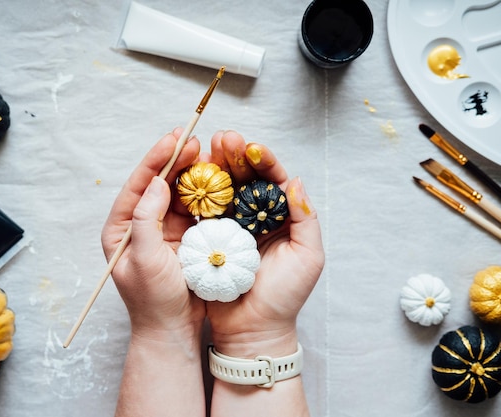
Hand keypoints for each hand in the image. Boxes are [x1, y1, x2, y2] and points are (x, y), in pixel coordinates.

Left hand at [101, 128, 205, 337]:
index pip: (138, 185)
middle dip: (176, 161)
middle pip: (158, 184)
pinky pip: (194, 209)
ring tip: (209, 154)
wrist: (172, 330)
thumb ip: (146, 219)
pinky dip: (205, 195)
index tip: (175, 138)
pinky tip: (218, 181)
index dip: (156, 159)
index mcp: (121, 228)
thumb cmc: (153, 300)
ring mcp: (162, 230)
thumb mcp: (145, 259)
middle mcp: (140, 225)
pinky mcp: (182, 237)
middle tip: (195, 140)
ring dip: (193, 174)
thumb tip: (157, 182)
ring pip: (178, 193)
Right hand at [203, 131, 324, 356]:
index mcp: (281, 217)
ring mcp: (232, 227)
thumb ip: (306, 218)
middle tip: (223, 138)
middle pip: (245, 179)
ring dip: (215, 168)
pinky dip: (198, 193)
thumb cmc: (285, 297)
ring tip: (206, 149)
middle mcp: (256, 217)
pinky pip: (205, 211)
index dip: (263, 161)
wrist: (253, 329)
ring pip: (223, 189)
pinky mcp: (210, 239)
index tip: (252, 148)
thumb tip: (296, 181)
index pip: (273, 180)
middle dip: (235, 156)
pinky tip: (191, 176)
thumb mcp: (308, 257)